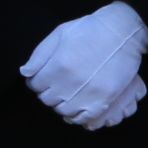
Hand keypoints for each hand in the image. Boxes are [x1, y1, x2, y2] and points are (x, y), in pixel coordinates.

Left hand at [23, 2, 147, 127]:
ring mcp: (86, 94)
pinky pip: (84, 118)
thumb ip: (40, 55)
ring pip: (63, 111)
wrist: (122, 32)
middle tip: (58, 84)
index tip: (44, 78)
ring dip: (62, 104)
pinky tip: (79, 106)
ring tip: (69, 94)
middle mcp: (69, 83)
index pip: (35, 85)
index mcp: (57, 66)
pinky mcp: (103, 100)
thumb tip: (26, 73)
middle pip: (48, 99)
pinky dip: (77, 115)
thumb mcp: (60, 34)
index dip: (38, 81)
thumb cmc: (90, 29)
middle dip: (49, 92)